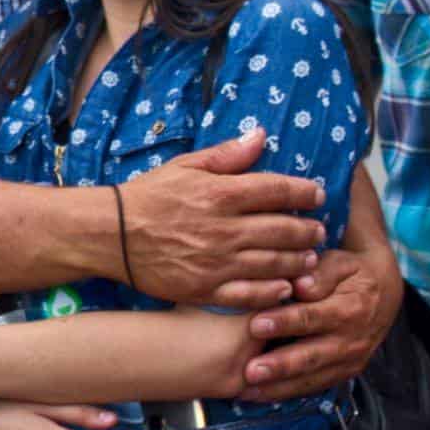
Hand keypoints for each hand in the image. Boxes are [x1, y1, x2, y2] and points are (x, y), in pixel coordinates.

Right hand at [120, 129, 326, 307]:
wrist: (111, 234)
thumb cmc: (148, 196)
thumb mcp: (185, 166)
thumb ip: (226, 154)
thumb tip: (261, 135)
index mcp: (220, 194)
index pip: (278, 190)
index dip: (305, 192)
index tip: (317, 194)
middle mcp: (224, 229)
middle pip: (284, 229)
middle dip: (309, 230)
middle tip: (318, 231)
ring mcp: (216, 262)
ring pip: (274, 263)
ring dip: (299, 260)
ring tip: (309, 258)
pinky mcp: (205, 289)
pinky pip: (251, 294)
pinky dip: (273, 291)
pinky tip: (284, 287)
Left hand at [239, 247, 397, 401]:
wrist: (385, 292)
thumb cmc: (350, 273)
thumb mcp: (340, 263)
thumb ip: (321, 273)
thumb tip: (300, 285)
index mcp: (350, 309)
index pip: (312, 317)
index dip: (284, 322)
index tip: (255, 325)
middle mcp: (351, 340)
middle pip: (311, 356)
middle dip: (279, 366)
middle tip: (249, 371)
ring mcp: (350, 361)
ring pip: (311, 378)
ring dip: (279, 387)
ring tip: (247, 391)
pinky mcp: (344, 373)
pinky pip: (314, 386)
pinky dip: (286, 393)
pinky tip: (258, 395)